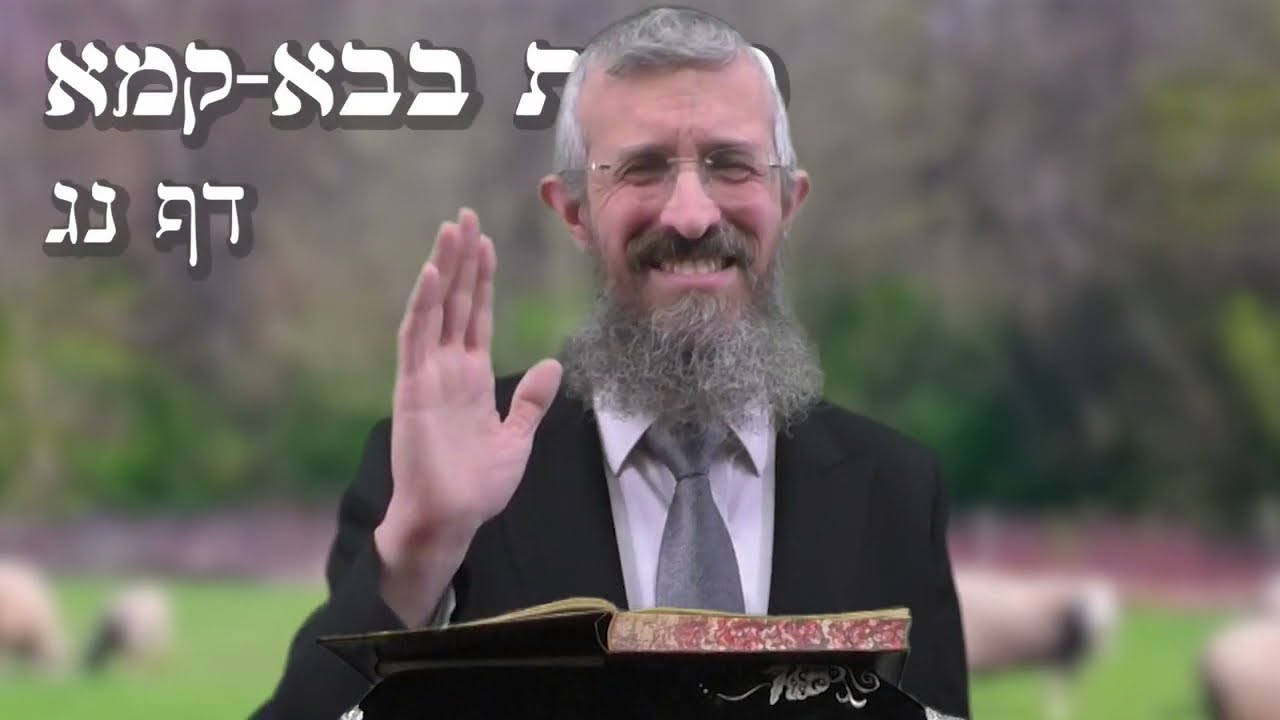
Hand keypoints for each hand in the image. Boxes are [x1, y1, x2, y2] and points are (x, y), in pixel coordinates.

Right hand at [377, 208, 561, 574]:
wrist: (450, 520)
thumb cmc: (477, 486)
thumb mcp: (517, 438)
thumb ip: (530, 401)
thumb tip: (552, 364)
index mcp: (471, 378)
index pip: (477, 316)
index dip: (482, 279)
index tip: (487, 242)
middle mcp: (447, 369)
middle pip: (457, 302)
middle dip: (463, 259)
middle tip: (466, 215)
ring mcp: (427, 376)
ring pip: (435, 310)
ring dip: (442, 269)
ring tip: (451, 229)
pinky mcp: (412, 389)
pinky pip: (416, 339)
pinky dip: (424, 305)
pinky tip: (433, 274)